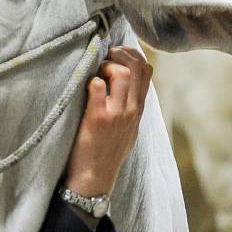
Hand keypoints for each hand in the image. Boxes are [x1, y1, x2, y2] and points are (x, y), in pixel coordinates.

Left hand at [64, 46, 152, 199]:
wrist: (95, 177)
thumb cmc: (108, 152)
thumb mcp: (129, 129)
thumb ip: (130, 107)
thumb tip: (126, 84)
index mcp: (139, 110)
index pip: (147, 70)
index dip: (133, 54)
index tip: (117, 54)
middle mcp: (132, 110)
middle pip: (137, 66)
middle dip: (120, 54)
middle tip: (104, 59)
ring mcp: (116, 113)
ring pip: (121, 73)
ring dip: (105, 65)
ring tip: (96, 74)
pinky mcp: (97, 118)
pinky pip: (96, 87)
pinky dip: (90, 81)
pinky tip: (84, 87)